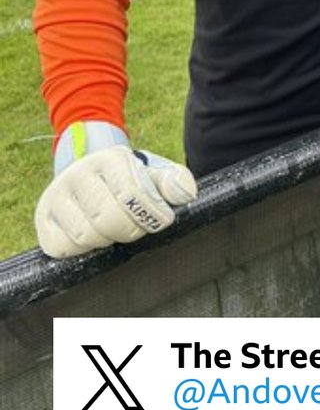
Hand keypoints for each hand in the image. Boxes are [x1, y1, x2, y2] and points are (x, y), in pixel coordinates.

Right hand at [35, 121, 196, 258]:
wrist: (93, 175)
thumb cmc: (131, 179)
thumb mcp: (155, 174)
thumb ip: (175, 182)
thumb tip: (185, 194)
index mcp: (110, 159)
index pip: (132, 194)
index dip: (152, 215)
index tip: (162, 219)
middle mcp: (78, 174)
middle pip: (108, 218)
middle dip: (130, 230)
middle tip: (137, 226)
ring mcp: (56, 196)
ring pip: (86, 236)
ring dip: (108, 240)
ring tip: (115, 228)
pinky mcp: (43, 219)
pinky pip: (63, 248)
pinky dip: (83, 250)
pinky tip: (95, 236)